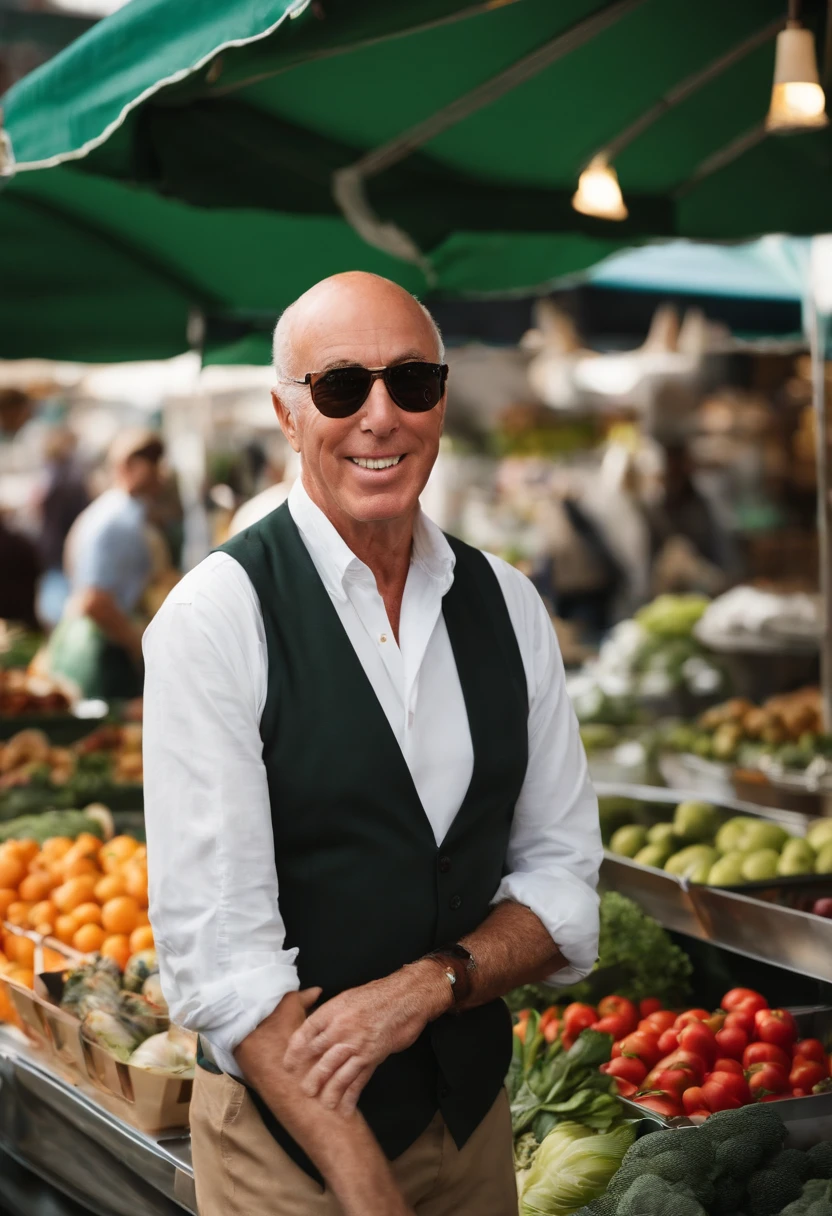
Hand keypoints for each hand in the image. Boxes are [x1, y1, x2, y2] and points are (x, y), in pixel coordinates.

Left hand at [283, 962, 450, 1116]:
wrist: (406, 997)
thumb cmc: (377, 995)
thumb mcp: (348, 997)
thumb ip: (332, 1015)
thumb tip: (318, 1031)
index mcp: (333, 1011)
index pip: (307, 1032)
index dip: (295, 1049)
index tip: (288, 1063)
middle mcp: (342, 1029)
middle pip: (319, 1056)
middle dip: (310, 1076)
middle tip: (303, 1090)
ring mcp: (357, 1045)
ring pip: (337, 1073)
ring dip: (329, 1090)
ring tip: (323, 1103)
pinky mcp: (372, 1057)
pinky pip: (358, 1079)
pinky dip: (352, 1095)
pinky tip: (346, 1107)